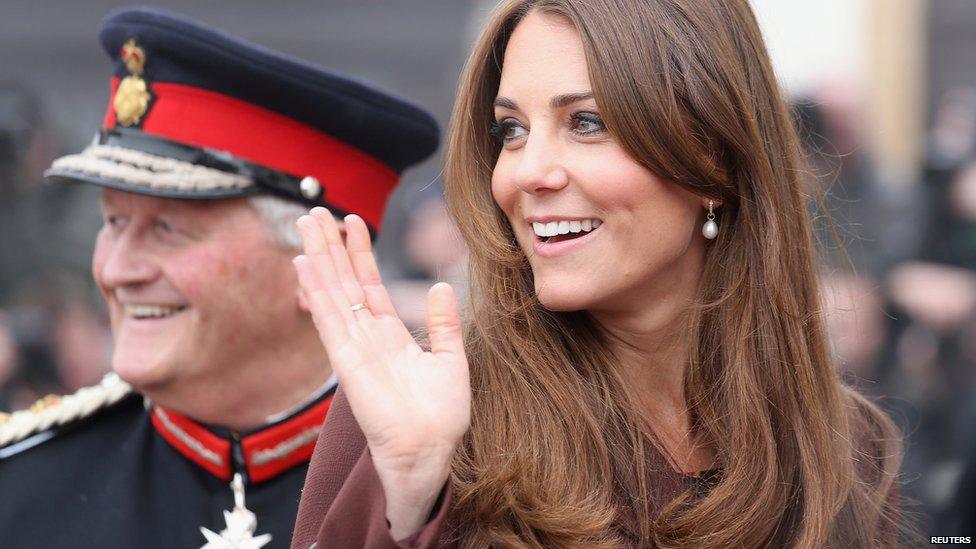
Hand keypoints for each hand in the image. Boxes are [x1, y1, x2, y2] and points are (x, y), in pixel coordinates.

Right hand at [293, 208, 470, 537]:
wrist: (431, 450)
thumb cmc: (441, 417)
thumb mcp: (451, 361)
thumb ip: (444, 325)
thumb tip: (441, 287)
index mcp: (390, 336)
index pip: (369, 285)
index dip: (360, 253)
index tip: (353, 222)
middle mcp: (367, 337)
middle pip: (344, 281)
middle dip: (331, 246)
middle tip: (316, 211)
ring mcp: (353, 347)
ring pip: (332, 292)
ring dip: (319, 257)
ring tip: (307, 223)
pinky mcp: (346, 362)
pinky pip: (329, 319)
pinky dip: (317, 291)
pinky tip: (305, 264)